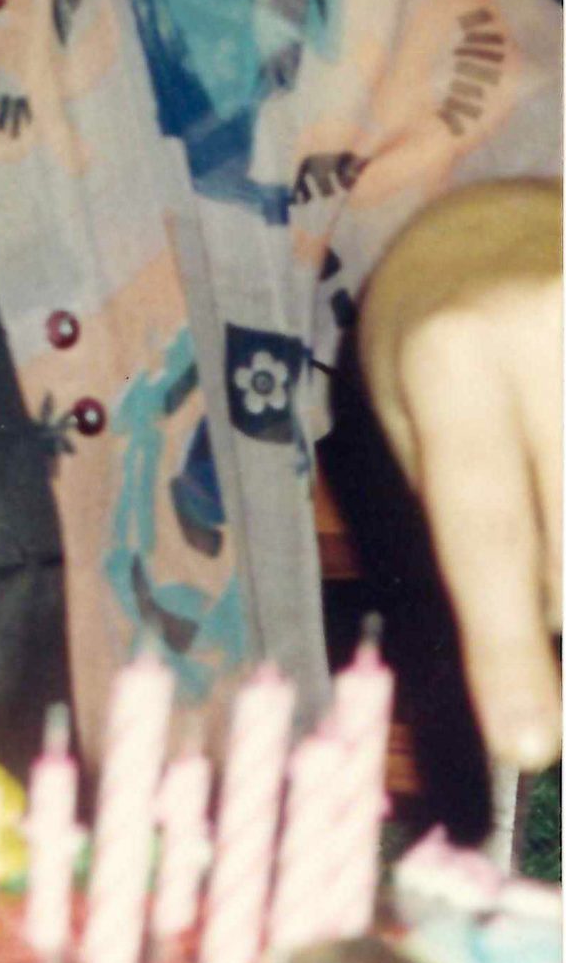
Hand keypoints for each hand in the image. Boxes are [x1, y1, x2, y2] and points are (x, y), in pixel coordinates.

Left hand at [359, 178, 561, 769]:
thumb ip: (470, 515)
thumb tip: (539, 663)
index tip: (529, 746)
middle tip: (543, 643)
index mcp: (451, 355)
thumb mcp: (411, 413)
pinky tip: (558, 484)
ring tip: (544, 499)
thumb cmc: (438, 337)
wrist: (499, 215)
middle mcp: (552, 331)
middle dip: (562, 609)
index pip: (487, 529)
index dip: (509, 648)